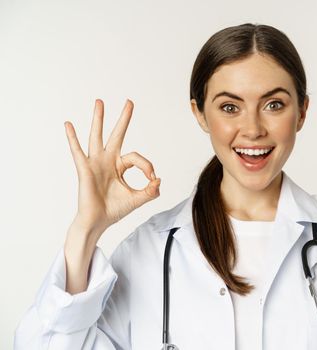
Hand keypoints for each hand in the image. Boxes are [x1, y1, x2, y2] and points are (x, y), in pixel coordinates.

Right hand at [64, 99, 160, 233]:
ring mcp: (95, 163)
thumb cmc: (114, 210)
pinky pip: (77, 151)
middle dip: (124, 119)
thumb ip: (150, 191)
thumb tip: (159, 180)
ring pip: (97, 136)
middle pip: (117, 135)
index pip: (137, 158)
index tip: (152, 179)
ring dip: (98, 119)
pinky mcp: (84, 169)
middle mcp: (107, 161)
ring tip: (100, 102)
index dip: (147, 166)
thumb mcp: (138, 199)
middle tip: (130, 102)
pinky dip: (72, 138)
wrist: (98, 222)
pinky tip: (68, 125)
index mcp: (119, 166)